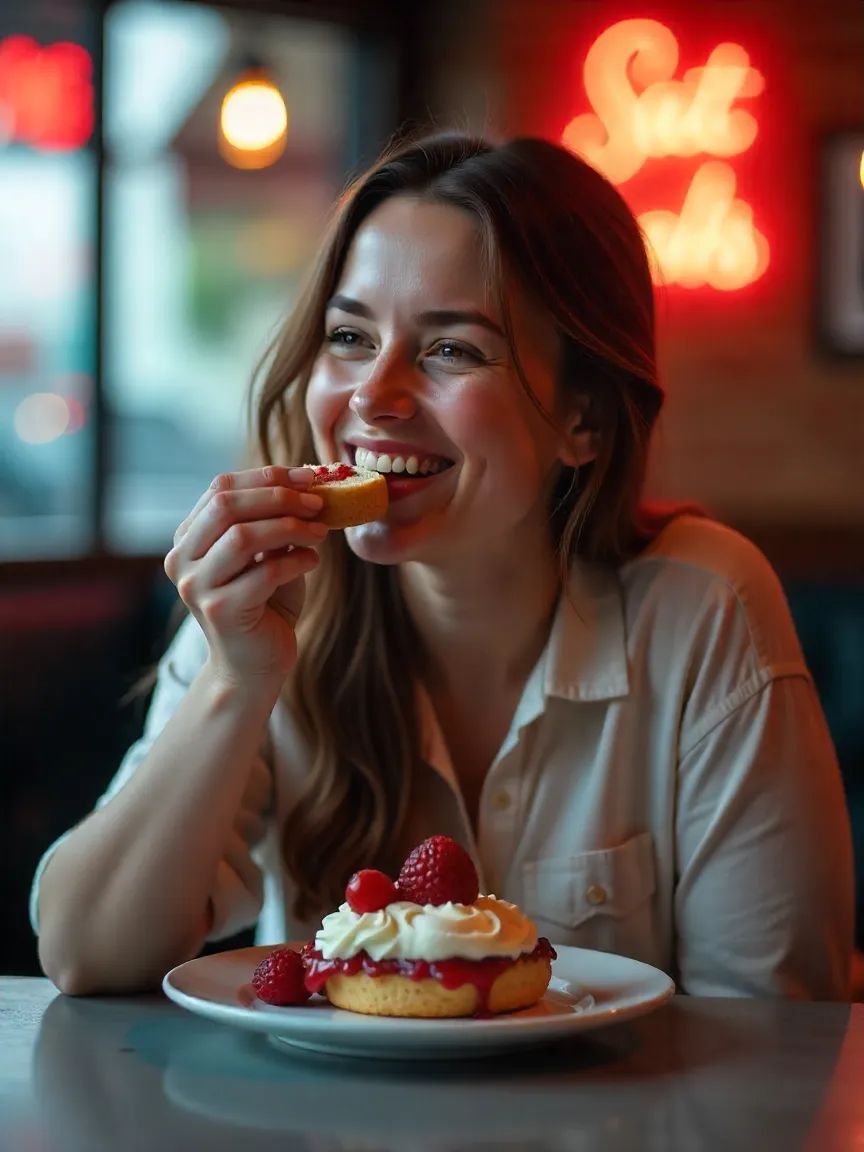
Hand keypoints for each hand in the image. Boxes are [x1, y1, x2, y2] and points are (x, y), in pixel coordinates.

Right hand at [164, 466, 328, 685]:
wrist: (255, 666)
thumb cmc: (265, 605)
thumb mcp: (266, 555)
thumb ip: (272, 522)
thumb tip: (307, 483)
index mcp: (189, 538)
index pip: (221, 488)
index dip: (267, 477)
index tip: (309, 477)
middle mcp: (183, 560)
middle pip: (227, 506)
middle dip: (280, 497)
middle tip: (318, 504)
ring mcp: (197, 586)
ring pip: (243, 536)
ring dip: (291, 527)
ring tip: (320, 533)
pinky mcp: (221, 611)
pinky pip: (265, 572)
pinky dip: (297, 560)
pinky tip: (312, 562)